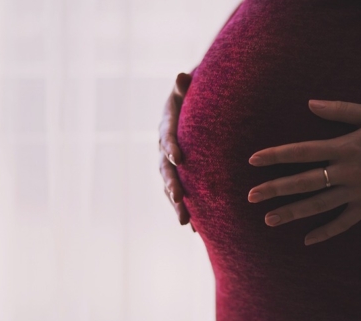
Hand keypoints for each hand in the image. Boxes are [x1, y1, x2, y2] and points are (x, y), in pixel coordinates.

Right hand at [159, 72, 195, 232]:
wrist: (194, 108)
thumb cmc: (193, 95)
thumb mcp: (189, 88)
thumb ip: (185, 86)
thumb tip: (182, 75)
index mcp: (166, 126)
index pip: (166, 137)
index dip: (170, 146)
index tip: (178, 157)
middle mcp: (164, 148)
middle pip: (165, 169)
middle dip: (172, 184)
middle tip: (179, 197)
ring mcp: (170, 165)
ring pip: (170, 187)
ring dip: (177, 205)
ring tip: (185, 222)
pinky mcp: (180, 176)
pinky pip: (181, 195)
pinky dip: (188, 210)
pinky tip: (196, 230)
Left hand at [247, 100, 360, 245]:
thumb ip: (339, 110)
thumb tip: (309, 104)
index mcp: (346, 147)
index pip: (302, 151)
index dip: (276, 155)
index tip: (253, 160)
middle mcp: (348, 171)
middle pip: (304, 182)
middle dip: (275, 189)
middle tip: (251, 196)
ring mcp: (359, 191)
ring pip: (320, 205)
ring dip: (293, 213)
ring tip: (269, 219)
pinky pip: (345, 222)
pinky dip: (327, 232)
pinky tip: (308, 240)